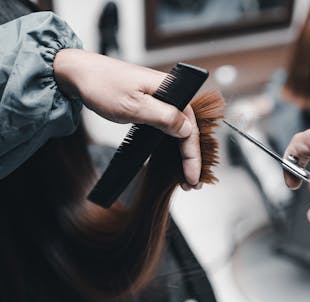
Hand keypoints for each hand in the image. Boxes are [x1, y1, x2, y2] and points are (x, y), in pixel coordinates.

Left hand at [54, 49, 200, 186]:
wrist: (79, 73)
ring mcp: (162, 100)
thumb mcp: (134, 106)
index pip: (191, 127)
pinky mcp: (152, 105)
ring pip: (180, 131)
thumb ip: (164, 117)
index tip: (193, 176)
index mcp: (172, 89)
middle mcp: (171, 94)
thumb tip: (187, 130)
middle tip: (191, 183)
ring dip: (183, 154)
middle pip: (189, 130)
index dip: (193, 155)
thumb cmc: (102, 85)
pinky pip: (168, 127)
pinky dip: (171, 145)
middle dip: (191, 159)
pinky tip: (172, 158)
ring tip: (184, 176)